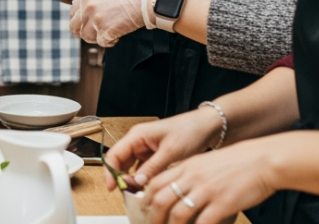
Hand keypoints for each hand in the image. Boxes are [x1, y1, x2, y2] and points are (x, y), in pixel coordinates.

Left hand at [70, 0, 145, 46]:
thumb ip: (91, 0)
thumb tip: (80, 12)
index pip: (72, 14)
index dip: (80, 22)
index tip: (89, 24)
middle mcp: (87, 7)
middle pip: (74, 27)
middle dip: (84, 33)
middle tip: (96, 34)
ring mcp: (95, 19)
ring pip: (86, 37)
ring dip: (97, 38)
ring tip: (109, 34)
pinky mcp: (105, 30)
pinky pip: (101, 43)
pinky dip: (110, 42)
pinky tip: (117, 37)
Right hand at [104, 108, 222, 191]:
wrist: (208, 126)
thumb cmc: (190, 131)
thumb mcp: (171, 152)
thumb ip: (152, 167)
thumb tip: (137, 181)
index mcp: (137, 135)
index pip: (114, 154)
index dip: (110, 172)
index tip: (113, 188)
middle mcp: (138, 141)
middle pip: (121, 162)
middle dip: (122, 178)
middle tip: (130, 192)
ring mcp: (146, 148)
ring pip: (131, 166)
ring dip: (133, 179)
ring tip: (140, 191)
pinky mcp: (154, 154)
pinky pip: (143, 168)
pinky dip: (144, 177)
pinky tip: (149, 185)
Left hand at [143, 139, 279, 223]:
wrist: (263, 160)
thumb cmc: (240, 162)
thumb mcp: (208, 162)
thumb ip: (192, 174)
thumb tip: (181, 188)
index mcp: (188, 166)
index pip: (156, 182)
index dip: (147, 198)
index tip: (146, 208)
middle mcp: (193, 178)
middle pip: (161, 199)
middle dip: (154, 217)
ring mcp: (207, 191)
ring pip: (177, 213)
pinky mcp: (222, 203)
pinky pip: (202, 223)